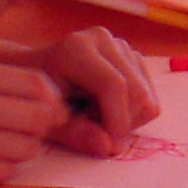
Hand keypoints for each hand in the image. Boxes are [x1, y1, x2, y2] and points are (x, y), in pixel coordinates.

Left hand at [37, 27, 156, 150]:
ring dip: (127, 120)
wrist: (38, 73)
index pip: (113, 85)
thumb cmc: (39, 98)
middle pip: (136, 93)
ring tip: (95, 119)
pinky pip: (150, 98)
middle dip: (122, 124)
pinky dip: (133, 113)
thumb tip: (109, 147)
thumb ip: (75, 133)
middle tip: (95, 134)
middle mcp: (103, 40)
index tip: (110, 147)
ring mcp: (121, 46)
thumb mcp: (49, 120)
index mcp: (77, 49)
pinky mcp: (133, 57)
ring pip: (146, 98)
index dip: (117, 120)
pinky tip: (107, 111)